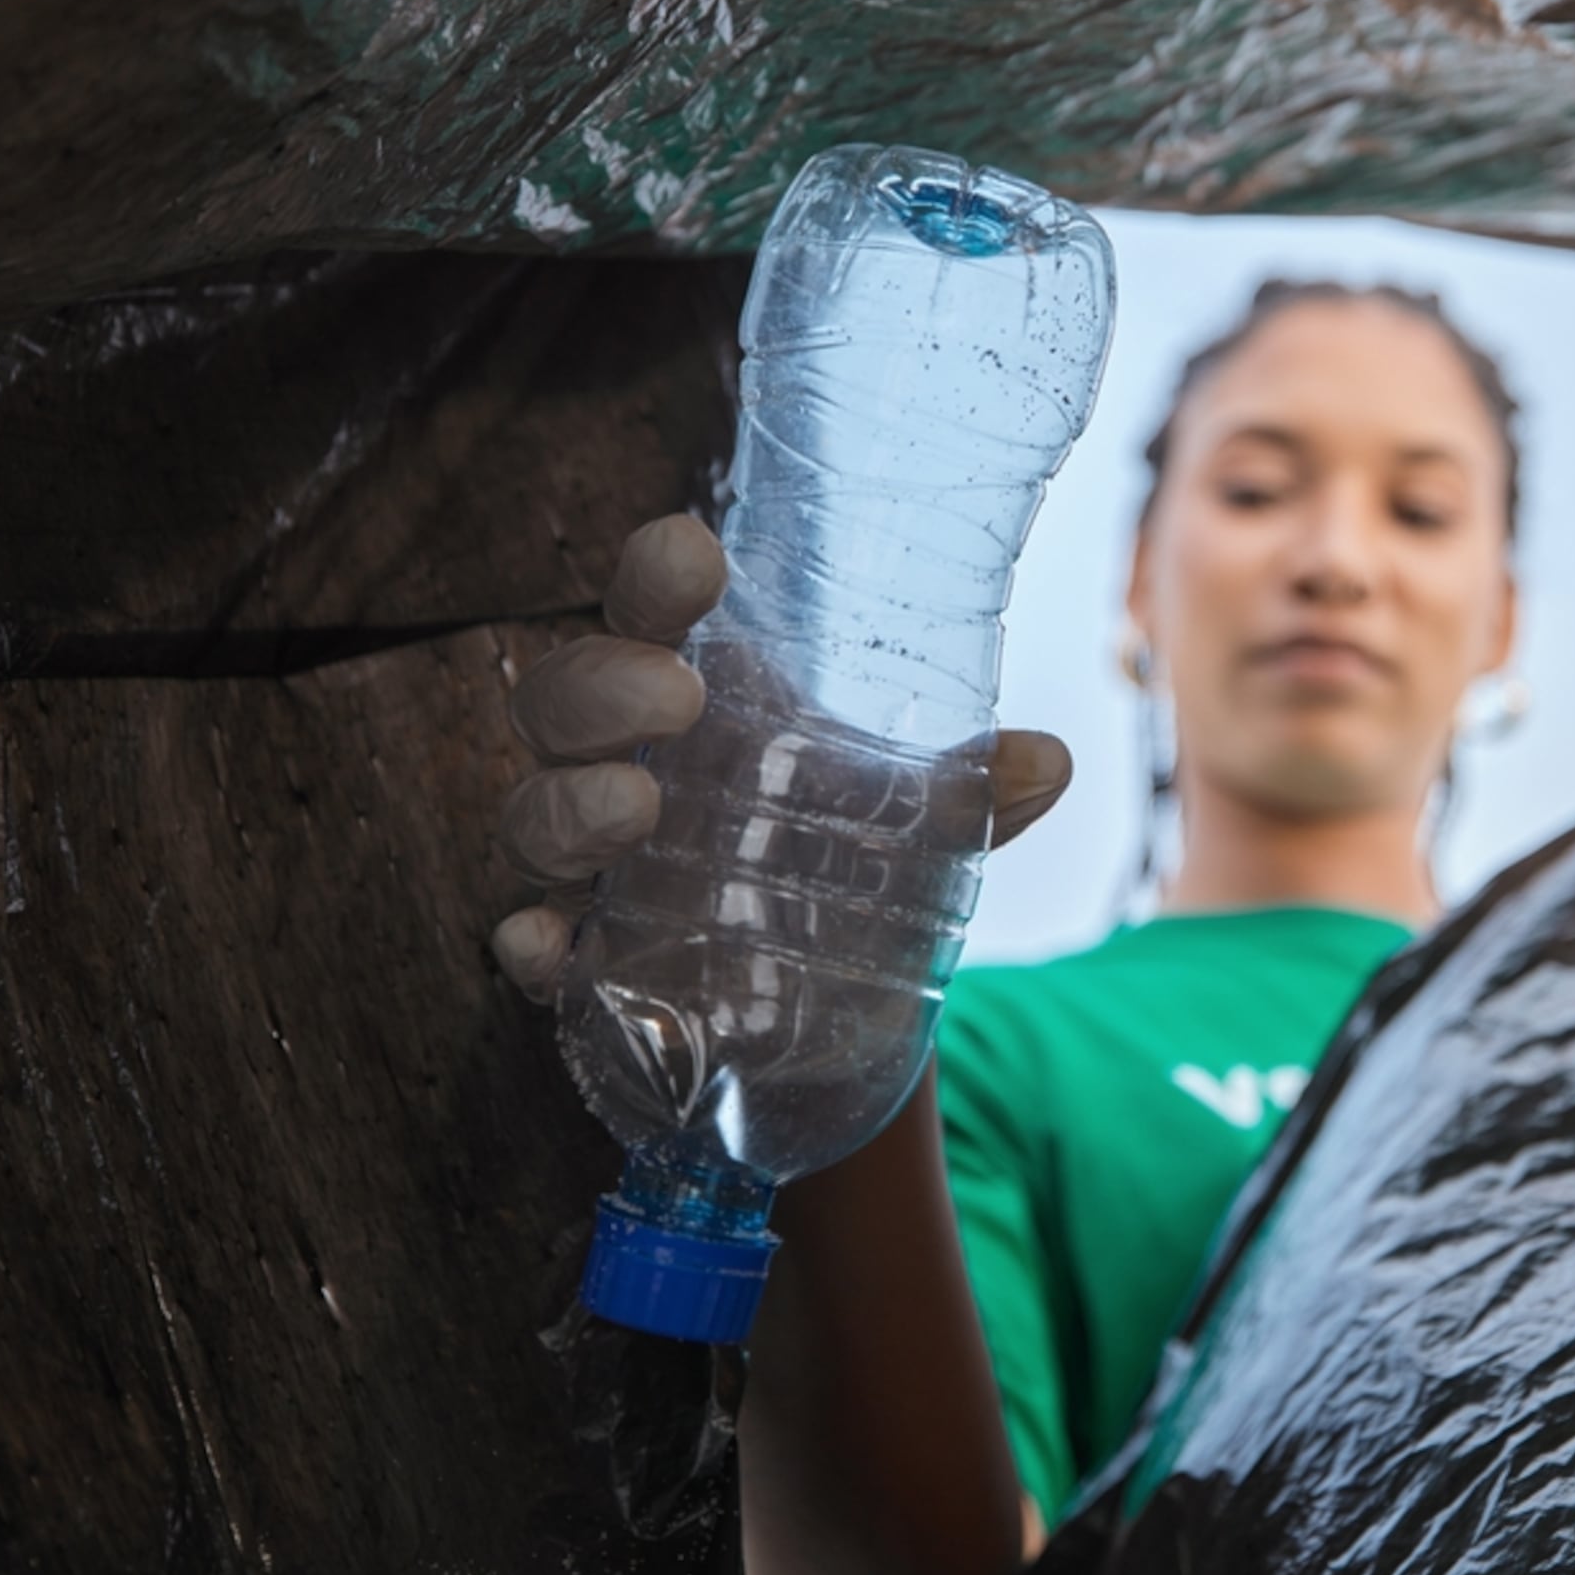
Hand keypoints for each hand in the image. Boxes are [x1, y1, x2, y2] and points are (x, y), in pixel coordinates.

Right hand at [489, 513, 1073, 1000]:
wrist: (834, 1021)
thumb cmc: (851, 870)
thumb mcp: (921, 829)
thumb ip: (974, 796)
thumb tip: (1047, 760)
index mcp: (698, 699)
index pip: (651, 613)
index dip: (655, 577)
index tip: (692, 554)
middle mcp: (623, 767)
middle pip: (563, 700)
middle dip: (602, 685)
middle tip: (675, 696)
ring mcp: (592, 870)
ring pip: (531, 815)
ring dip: (569, 806)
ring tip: (636, 808)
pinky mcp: (582, 966)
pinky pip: (526, 947)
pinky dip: (529, 944)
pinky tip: (551, 947)